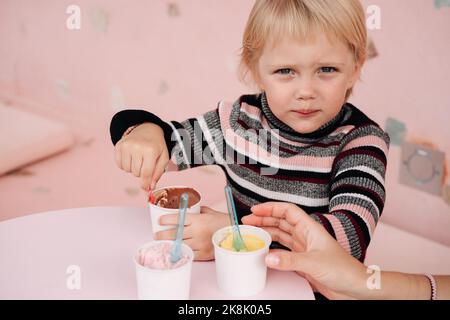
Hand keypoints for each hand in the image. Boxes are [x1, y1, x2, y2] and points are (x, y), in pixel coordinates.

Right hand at [114, 123, 168, 189]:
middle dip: (141, 172)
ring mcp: (126, 146)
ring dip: (133, 168)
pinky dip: (125, 164)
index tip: (145, 188)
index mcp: (150, 150)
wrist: (147, 129)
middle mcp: (137, 147)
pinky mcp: (119, 145)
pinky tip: (131, 157)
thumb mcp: (163, 157)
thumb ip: (158, 173)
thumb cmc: (156, 145)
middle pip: (136, 173)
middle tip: (145, 163)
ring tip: (138, 159)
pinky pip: (119, 164)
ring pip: (127, 170)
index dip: (145, 183)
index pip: (146, 173)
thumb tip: (150, 187)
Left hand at [154, 206, 228, 260]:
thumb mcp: (210, 212)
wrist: (238, 233)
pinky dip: (182, 252)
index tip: (159, 221)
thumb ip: (197, 211)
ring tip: (163, 243)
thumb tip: (187, 209)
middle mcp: (197, 232)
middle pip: (174, 234)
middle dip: (162, 235)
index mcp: (198, 219)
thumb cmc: (223, 221)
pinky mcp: (204, 254)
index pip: (178, 219)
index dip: (166, 220)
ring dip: (170, 245)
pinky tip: (176, 251)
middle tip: (156, 235)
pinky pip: (189, 254)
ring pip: (180, 245)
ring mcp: (200, 244)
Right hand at [242, 202, 366, 299]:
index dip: (271, 208)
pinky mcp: (302, 261)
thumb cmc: (344, 270)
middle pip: (280, 222)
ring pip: (280, 236)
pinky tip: (264, 251)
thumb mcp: (314, 263)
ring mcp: (303, 248)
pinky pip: (283, 251)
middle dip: (263, 219)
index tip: (255, 210)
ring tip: (251, 233)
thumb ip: (290, 260)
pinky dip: (272, 249)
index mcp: (310, 228)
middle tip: (247, 221)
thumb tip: (268, 257)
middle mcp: (305, 236)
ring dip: (266, 233)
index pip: (287, 211)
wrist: (355, 287)